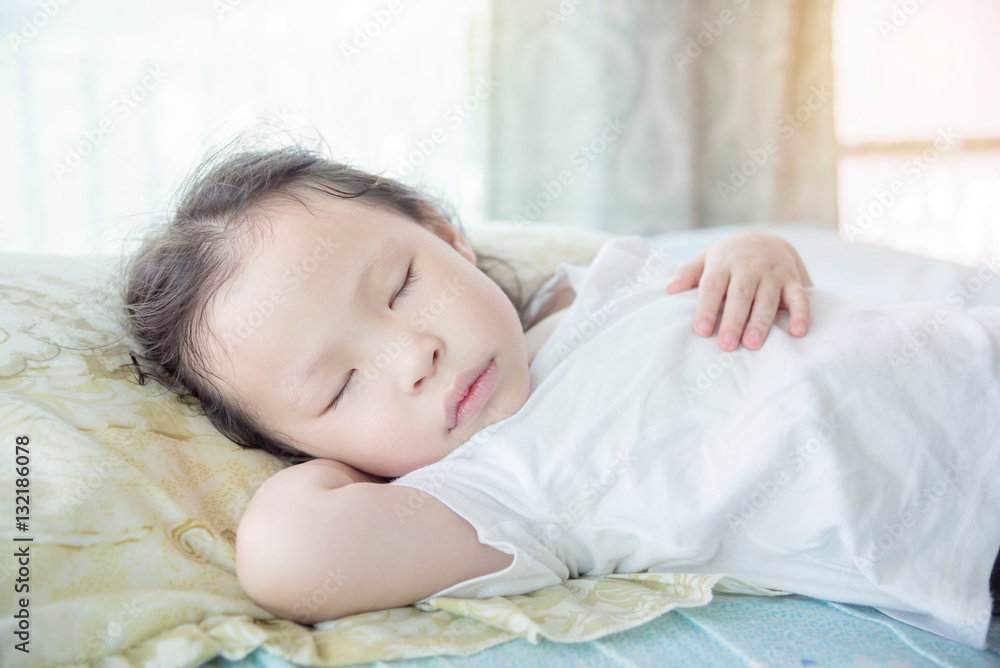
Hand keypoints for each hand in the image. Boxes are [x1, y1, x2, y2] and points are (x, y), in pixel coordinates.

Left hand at [664, 230, 812, 350]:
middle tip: (727, 345)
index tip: (700, 330)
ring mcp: (773, 273)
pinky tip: (798, 332)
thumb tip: (669, 290)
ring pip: (767, 299)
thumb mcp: (707, 259)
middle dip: (733, 320)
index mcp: (723, 262)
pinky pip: (800, 297)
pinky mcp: (793, 280)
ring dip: (761, 322)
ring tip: (753, 344)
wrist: (766, 238)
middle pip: (740, 294)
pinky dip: (801, 314)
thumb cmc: (728, 258)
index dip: (706, 308)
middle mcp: (749, 266)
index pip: (712, 286)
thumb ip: (688, 273)